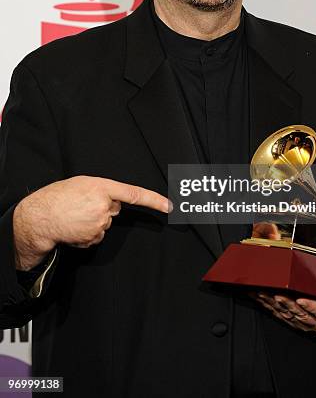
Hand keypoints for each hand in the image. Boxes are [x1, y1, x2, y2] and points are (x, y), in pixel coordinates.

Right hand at [13, 176, 169, 268]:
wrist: (39, 217)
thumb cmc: (58, 196)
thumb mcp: (81, 183)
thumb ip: (101, 189)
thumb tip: (114, 201)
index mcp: (102, 187)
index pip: (135, 194)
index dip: (154, 200)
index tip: (169, 206)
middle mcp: (104, 206)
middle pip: (114, 209)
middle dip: (103, 208)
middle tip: (82, 205)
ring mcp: (99, 224)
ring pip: (105, 223)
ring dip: (93, 221)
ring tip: (75, 216)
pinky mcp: (93, 238)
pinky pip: (97, 235)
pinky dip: (88, 232)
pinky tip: (75, 227)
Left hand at [252, 264, 315, 332]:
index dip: (313, 307)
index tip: (301, 300)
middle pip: (302, 315)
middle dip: (287, 305)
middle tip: (276, 294)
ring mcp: (305, 323)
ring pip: (288, 316)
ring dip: (274, 305)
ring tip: (264, 293)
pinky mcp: (294, 321)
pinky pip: (280, 316)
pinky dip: (269, 306)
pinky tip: (260, 297)